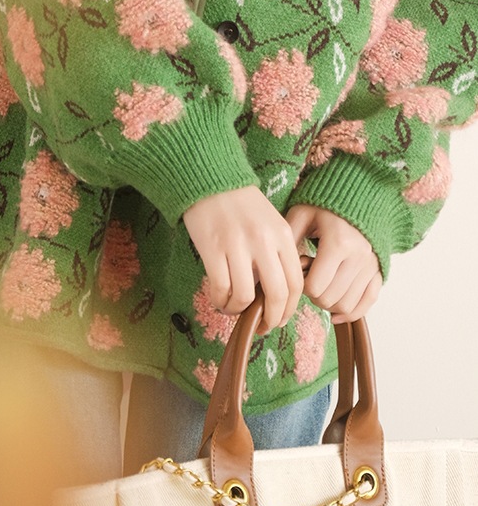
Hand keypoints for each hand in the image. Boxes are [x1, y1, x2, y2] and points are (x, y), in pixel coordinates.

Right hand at [182, 185, 304, 335]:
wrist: (210, 177)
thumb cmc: (240, 201)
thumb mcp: (271, 221)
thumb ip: (278, 250)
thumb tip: (278, 290)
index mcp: (283, 235)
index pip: (296, 283)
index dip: (289, 309)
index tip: (279, 318)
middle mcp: (264, 242)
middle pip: (276, 295)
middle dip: (271, 319)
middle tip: (262, 327)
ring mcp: (238, 245)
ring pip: (246, 295)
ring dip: (240, 311)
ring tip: (233, 309)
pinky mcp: (213, 248)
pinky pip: (221, 287)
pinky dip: (221, 301)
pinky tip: (219, 299)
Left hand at [284, 204, 382, 323]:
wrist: (358, 194)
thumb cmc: (324, 204)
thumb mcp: (301, 214)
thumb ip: (289, 239)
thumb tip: (278, 267)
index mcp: (339, 243)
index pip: (315, 287)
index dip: (300, 285)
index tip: (299, 269)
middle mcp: (359, 257)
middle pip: (330, 299)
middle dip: (313, 295)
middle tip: (308, 278)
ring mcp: (371, 266)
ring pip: (346, 305)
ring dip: (328, 303)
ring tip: (322, 283)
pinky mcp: (378, 271)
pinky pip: (367, 304)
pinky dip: (350, 312)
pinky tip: (335, 310)